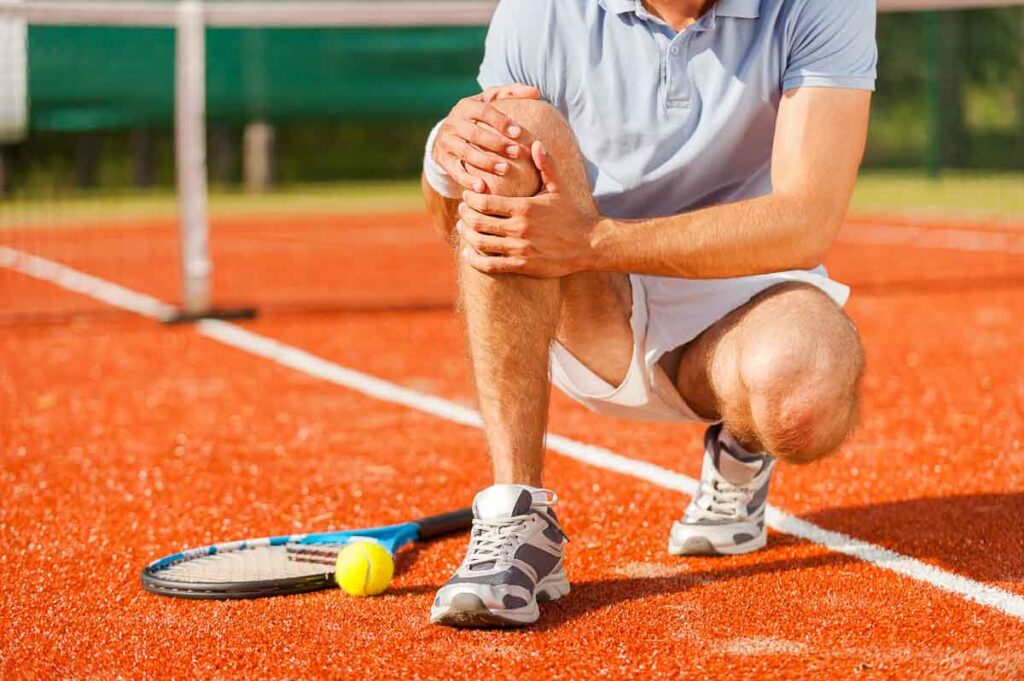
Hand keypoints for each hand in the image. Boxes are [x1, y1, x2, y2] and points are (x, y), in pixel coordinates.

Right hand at [433, 84, 540, 192]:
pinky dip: (467, 180)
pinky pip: (455, 171)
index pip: (484, 111)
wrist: (447, 134)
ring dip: (486, 162)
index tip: (518, 133)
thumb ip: (512, 93)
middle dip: (497, 144)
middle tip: (517, 152)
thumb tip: (536, 92)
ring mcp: (446, 142)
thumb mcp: (490, 100)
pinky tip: (482, 188)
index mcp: (466, 106)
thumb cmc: (477, 117)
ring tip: (505, 169)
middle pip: (475, 134)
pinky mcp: (442, 159)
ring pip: (466, 153)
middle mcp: (453, 123)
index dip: (501, 121)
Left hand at [457, 141, 601, 276]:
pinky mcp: (522, 265)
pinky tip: (469, 252)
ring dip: (466, 235)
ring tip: (463, 228)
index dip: (469, 199)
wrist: (588, 243)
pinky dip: (475, 259)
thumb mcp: (559, 187)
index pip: (484, 201)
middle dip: (465, 215)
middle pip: (477, 221)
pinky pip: (490, 265)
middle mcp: (519, 228)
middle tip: (462, 211)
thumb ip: (545, 165)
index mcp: (524, 207)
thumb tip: (535, 143)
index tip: (466, 196)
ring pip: (480, 243)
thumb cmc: (570, 213)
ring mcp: (520, 248)